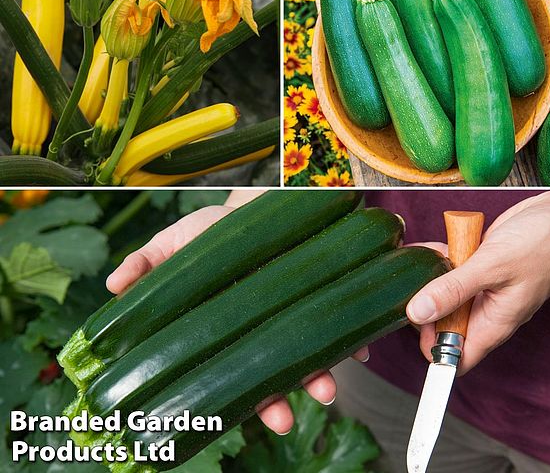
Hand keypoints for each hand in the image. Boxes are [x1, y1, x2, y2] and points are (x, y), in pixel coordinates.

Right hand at [106, 190, 367, 434]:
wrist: (254, 207)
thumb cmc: (212, 232)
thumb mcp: (174, 244)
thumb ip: (145, 265)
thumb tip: (112, 285)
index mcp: (224, 328)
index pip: (227, 373)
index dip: (231, 398)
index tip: (230, 418)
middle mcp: (260, 329)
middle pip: (268, 374)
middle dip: (276, 401)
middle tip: (282, 418)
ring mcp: (292, 314)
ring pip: (306, 357)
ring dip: (318, 377)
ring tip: (324, 389)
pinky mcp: (321, 293)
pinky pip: (342, 323)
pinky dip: (353, 339)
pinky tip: (359, 348)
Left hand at [406, 191, 549, 374]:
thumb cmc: (544, 244)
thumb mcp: (493, 267)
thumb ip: (454, 290)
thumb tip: (419, 312)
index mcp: (494, 322)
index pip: (458, 355)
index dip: (432, 351)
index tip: (411, 329)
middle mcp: (486, 308)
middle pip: (443, 324)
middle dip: (423, 309)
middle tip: (408, 289)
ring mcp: (481, 287)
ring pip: (443, 294)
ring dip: (427, 281)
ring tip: (414, 268)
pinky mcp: (477, 266)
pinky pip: (449, 269)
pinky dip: (436, 260)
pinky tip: (425, 250)